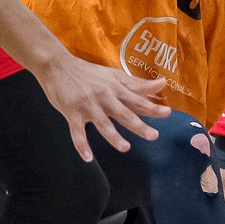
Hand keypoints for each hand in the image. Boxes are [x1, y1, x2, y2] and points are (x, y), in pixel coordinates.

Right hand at [36, 55, 169, 160]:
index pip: (137, 99)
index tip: (168, 113)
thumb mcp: (113, 75)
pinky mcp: (71, 111)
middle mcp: (104, 96)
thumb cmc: (87, 72)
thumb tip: (162, 84)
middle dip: (139, 125)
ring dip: (114, 136)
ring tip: (125, 147)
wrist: (57, 65)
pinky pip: (76, 131)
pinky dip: (81, 145)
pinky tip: (88, 158)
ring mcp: (87, 105)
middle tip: (153, 136)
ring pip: (102, 123)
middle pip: (124, 113)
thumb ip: (137, 83)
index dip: (152, 107)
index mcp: (115, 88)